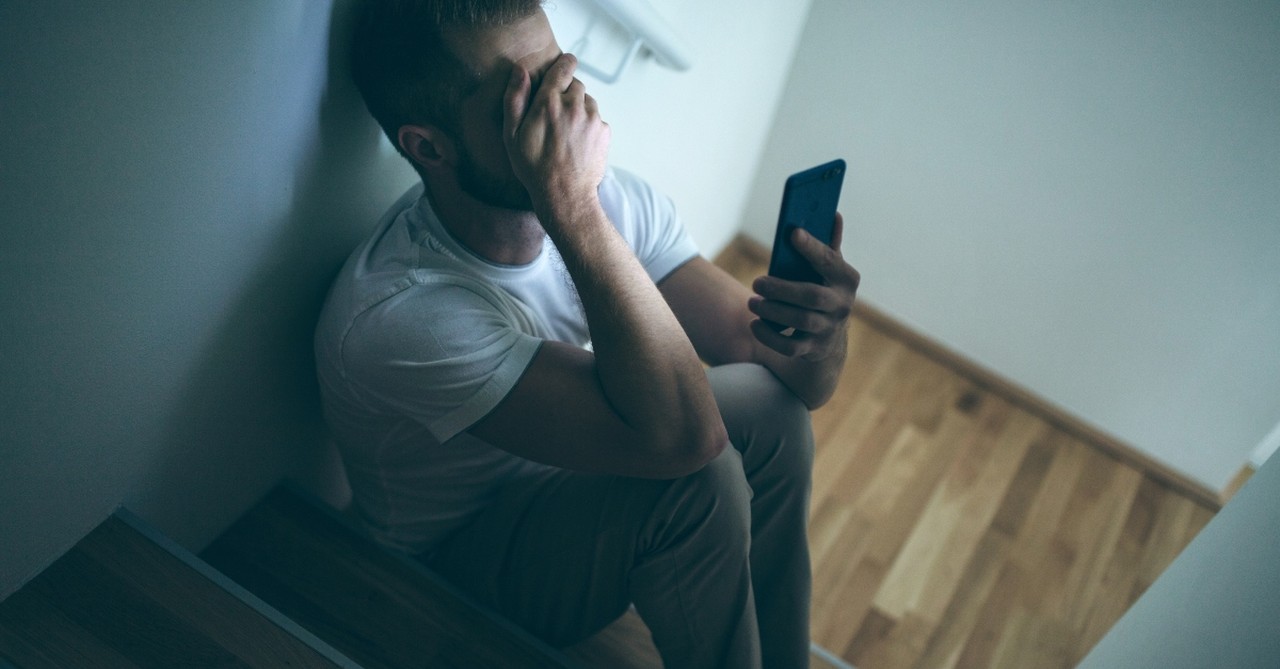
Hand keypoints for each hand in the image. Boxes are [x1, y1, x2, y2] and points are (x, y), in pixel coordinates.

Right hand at [503, 53, 610, 217]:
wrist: (564, 195)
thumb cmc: (533, 167)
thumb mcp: (512, 135)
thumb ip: (515, 99)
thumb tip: (520, 71)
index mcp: (549, 102)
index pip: (563, 68)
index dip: (564, 63)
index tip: (565, 63)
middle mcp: (574, 106)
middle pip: (576, 85)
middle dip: (567, 93)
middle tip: (556, 113)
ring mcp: (592, 118)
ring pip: (588, 101)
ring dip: (579, 109)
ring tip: (566, 131)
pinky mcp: (604, 131)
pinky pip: (597, 118)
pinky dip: (589, 124)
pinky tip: (577, 142)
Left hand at [748, 213, 860, 360]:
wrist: (830, 339)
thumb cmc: (823, 291)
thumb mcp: (829, 270)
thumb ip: (828, 245)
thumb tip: (833, 214)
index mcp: (847, 279)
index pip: (830, 261)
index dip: (812, 247)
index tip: (792, 233)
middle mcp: (842, 305)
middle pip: (812, 296)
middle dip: (782, 289)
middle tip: (757, 283)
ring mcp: (829, 330)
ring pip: (801, 321)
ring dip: (773, 311)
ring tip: (752, 302)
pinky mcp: (814, 350)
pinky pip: (791, 347)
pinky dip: (770, 336)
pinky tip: (755, 324)